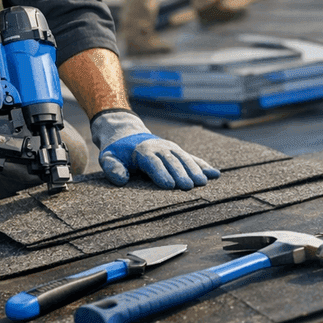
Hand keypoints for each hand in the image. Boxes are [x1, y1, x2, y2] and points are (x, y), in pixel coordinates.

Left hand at [91, 109, 219, 189]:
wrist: (127, 134)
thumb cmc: (117, 152)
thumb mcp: (108, 158)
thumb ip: (113, 168)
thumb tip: (121, 180)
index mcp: (144, 151)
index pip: (153, 163)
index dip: (161, 174)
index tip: (169, 186)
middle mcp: (160, 148)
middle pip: (172, 161)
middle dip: (181, 174)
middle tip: (189, 187)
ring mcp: (171, 149)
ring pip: (185, 159)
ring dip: (195, 170)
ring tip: (203, 182)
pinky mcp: (178, 152)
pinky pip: (193, 158)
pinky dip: (203, 166)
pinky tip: (214, 174)